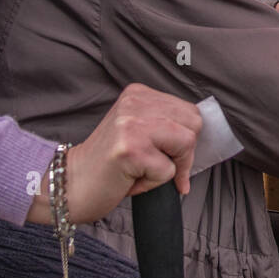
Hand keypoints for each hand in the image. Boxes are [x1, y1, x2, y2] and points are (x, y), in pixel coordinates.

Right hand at [28, 83, 201, 225]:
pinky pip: (167, 171)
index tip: (165, 155)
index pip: (190, 111)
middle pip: (193, 124)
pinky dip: (153, 184)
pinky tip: (129, 179)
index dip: (185, 139)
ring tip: (140, 170)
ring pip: (185, 144)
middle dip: (182, 153)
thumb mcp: (138, 131)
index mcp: (139, 93)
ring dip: (168, 168)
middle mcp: (135, 102)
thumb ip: (167, 125)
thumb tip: (208, 135)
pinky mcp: (130, 149)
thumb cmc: (109, 165)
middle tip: (152, 165)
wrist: (71, 184)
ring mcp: (131, 124)